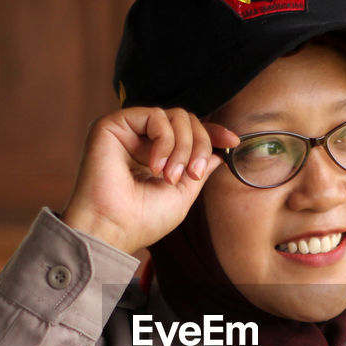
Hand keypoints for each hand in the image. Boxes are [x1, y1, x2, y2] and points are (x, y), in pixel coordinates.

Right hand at [62, 108, 238, 254]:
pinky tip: (155, 166)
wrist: (112, 229)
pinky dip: (165, 141)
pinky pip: (156, 116)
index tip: (233, 142)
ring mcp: (126, 130)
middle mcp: (139, 140)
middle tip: (192, 175)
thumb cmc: (142, 220)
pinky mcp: (112, 124)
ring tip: (171, 176)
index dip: (212, 133)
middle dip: (199, 145)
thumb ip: (198, 170)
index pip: (187, 132)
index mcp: (154, 156)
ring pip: (175, 116)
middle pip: (186, 120)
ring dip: (183, 147)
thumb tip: (216, 155)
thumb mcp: (182, 196)